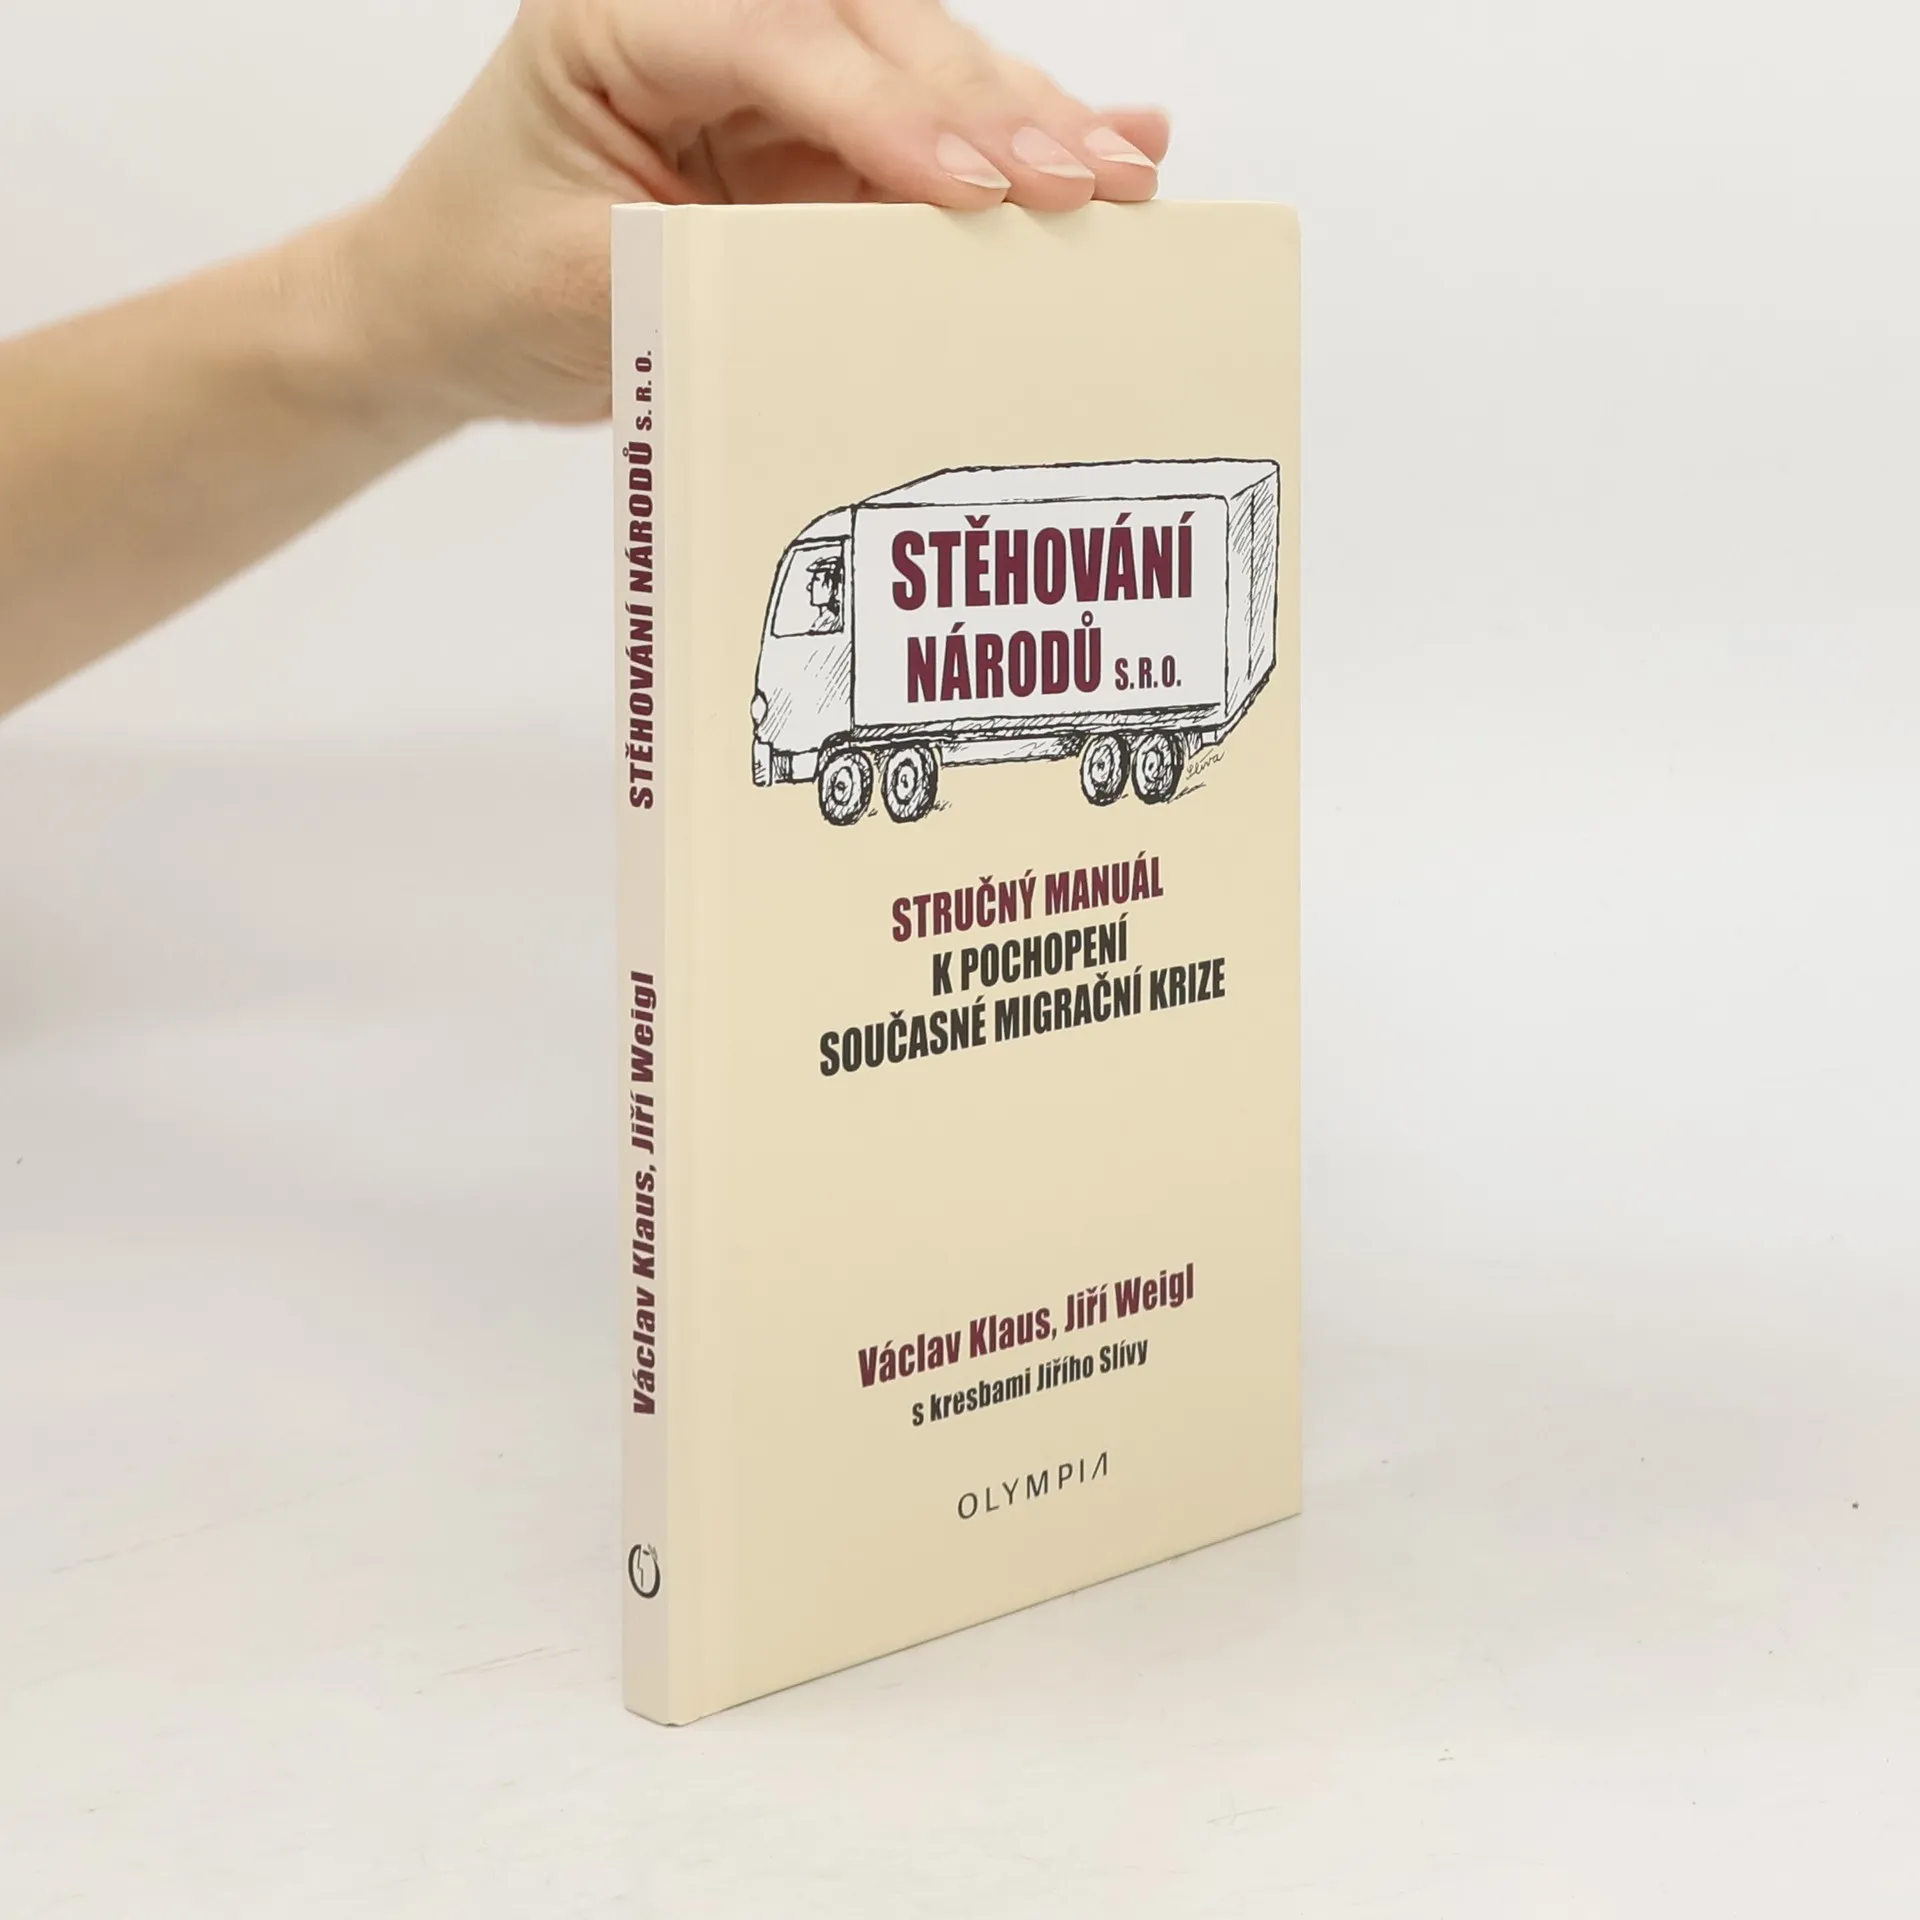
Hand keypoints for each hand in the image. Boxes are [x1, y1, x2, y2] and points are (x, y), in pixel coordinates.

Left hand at [341, 0, 1169, 425]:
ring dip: (1027, 120)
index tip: (974, 183)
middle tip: (1085, 181)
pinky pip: (924, 127)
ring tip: (1124, 170)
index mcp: (623, 14)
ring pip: (923, 67)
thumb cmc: (490, 280)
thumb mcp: (589, 282)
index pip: (778, 42)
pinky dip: (1012, 139)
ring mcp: (769, 68)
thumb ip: (723, 262)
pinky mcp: (812, 131)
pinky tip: (1112, 134)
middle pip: (878, 33)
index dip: (886, 111)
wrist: (449, 308)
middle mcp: (707, 15)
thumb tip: (882, 272)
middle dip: (988, 108)